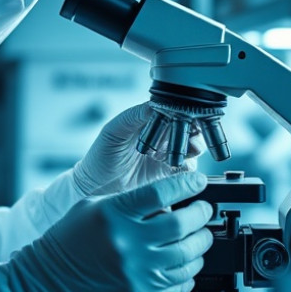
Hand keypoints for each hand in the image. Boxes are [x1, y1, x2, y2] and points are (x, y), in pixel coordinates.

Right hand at [21, 172, 213, 291]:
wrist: (49, 281)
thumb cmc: (71, 242)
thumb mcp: (94, 208)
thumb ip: (130, 202)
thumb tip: (170, 199)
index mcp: (114, 215)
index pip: (161, 192)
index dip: (187, 184)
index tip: (199, 182)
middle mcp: (127, 244)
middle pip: (181, 225)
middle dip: (201, 214)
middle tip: (204, 210)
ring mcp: (136, 274)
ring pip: (187, 256)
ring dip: (200, 244)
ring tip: (200, 237)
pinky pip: (179, 283)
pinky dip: (189, 272)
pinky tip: (187, 263)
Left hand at [74, 102, 205, 194]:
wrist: (95, 186)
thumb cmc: (101, 155)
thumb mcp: (114, 131)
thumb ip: (134, 116)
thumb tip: (153, 105)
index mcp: (150, 121)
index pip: (174, 111)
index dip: (184, 112)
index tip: (187, 115)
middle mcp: (162, 137)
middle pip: (190, 128)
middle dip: (195, 130)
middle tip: (192, 135)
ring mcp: (167, 156)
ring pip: (193, 147)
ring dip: (194, 146)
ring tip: (189, 150)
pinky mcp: (169, 175)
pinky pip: (187, 170)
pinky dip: (189, 167)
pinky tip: (181, 166)